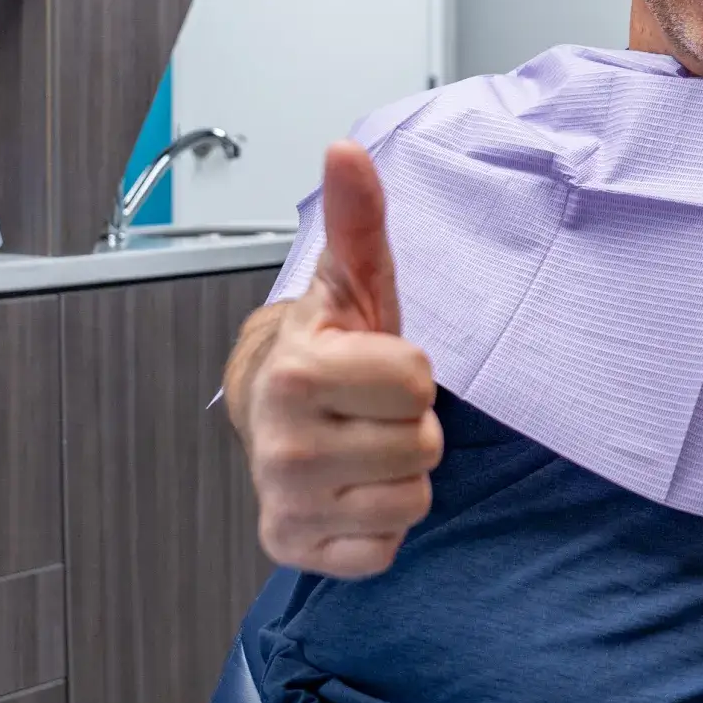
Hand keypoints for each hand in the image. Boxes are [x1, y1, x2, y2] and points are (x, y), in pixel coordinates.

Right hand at [234, 142, 441, 577]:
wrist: (279, 413)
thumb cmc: (332, 348)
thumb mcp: (354, 283)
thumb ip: (358, 220)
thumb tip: (346, 149)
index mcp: (296, 371)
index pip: (418, 384)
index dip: (410, 373)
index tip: (374, 366)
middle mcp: (281, 446)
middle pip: (423, 445)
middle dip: (409, 425)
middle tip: (369, 410)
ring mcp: (285, 505)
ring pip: (412, 498)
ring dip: (400, 474)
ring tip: (362, 446)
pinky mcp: (295, 552)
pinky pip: (387, 548)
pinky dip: (380, 524)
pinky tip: (351, 490)